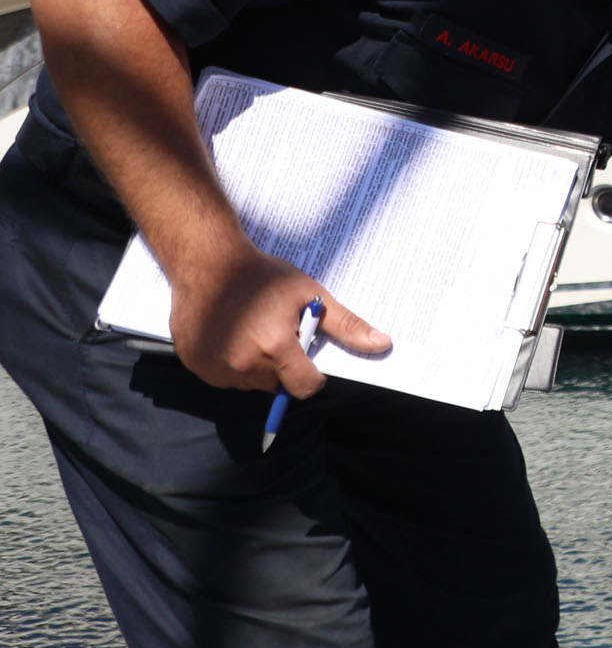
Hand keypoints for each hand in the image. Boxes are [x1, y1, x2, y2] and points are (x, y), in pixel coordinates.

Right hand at [167, 239, 391, 396]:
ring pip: (249, 382)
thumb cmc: (263, 276)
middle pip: (276, 384)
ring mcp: (214, 367)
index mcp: (275, 348)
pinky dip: (228, 363)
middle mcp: (243, 364)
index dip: (312, 374)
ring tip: (250, 330)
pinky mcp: (193, 364)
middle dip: (283, 366)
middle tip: (274, 332)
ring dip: (255, 366)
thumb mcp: (311, 295)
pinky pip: (223, 376)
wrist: (208, 261)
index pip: (306, 386)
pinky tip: (229, 333)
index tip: (306, 353)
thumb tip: (382, 344)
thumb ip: (346, 326)